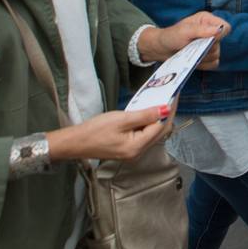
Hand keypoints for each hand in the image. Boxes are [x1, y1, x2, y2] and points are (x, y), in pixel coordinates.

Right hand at [47, 106, 172, 162]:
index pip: (161, 127)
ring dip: (158, 118)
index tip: (173, 95)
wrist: (74, 143)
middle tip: (170, 96)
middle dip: (166, 114)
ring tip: (162, 101)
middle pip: (159, 132)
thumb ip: (144, 115)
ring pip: (153, 134)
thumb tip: (165, 109)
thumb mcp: (121, 119)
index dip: (168, 110)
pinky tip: (148, 113)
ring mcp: (133, 152)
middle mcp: (138, 153)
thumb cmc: (94, 130)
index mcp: (137, 147)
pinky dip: (148, 124)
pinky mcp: (128, 149)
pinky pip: (144, 135)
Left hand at [139, 13, 227, 69]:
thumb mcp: (184, 31)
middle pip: (221, 44)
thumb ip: (201, 30)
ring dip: (203, 58)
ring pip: (217, 55)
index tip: (205, 40)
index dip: (219, 35)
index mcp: (207, 20)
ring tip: (189, 53)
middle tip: (191, 46)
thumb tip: (219, 30)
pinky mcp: (207, 57)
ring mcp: (209, 45)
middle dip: (206, 48)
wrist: (161, 49)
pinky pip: (213, 64)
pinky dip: (204, 64)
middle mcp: (210, 31)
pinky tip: (193, 60)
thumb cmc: (170, 36)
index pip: (226, 27)